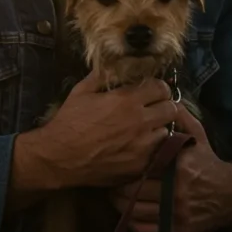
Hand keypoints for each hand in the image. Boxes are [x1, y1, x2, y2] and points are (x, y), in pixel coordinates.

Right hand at [32, 73, 180, 188]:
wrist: (60, 158)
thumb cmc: (69, 122)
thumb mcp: (81, 92)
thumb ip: (101, 76)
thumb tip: (113, 66)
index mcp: (127, 100)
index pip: (161, 87)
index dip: (157, 87)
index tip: (151, 91)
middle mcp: (140, 121)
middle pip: (171, 109)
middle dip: (163, 106)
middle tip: (152, 109)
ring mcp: (143, 145)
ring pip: (166, 131)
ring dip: (158, 127)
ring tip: (145, 129)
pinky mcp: (140, 165)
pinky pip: (157, 152)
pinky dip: (151, 147)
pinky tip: (138, 146)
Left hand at [108, 104, 231, 231]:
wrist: (231, 195)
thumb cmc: (207, 161)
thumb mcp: (197, 135)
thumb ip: (179, 116)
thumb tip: (162, 97)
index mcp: (179, 166)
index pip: (141, 165)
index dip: (124, 164)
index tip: (115, 159)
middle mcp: (177, 192)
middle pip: (133, 191)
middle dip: (116, 185)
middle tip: (109, 179)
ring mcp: (176, 214)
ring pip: (134, 212)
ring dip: (120, 204)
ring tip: (113, 194)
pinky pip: (144, 230)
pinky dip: (132, 222)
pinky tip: (129, 211)